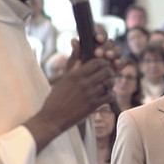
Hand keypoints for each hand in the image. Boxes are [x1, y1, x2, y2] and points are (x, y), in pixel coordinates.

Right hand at [25, 33, 119, 151]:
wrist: (53, 118)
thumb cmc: (56, 97)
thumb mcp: (64, 78)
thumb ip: (73, 62)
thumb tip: (77, 45)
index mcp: (76, 74)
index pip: (97, 62)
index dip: (103, 62)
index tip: (103, 65)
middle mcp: (84, 83)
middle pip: (107, 70)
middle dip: (110, 71)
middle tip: (108, 75)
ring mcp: (90, 94)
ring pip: (110, 83)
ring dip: (111, 83)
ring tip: (107, 85)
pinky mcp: (94, 105)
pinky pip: (110, 96)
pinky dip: (111, 95)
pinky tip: (106, 95)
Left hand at [68, 31, 121, 71]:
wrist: (81, 88)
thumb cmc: (76, 73)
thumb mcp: (73, 64)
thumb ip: (75, 53)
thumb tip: (73, 40)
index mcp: (95, 44)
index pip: (100, 36)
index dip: (101, 35)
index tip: (97, 38)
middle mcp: (106, 49)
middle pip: (110, 43)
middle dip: (105, 47)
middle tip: (98, 52)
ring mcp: (113, 57)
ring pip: (118, 50)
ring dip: (114, 52)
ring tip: (108, 56)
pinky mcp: (118, 67)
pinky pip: (123, 62)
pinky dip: (121, 62)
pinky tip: (116, 63)